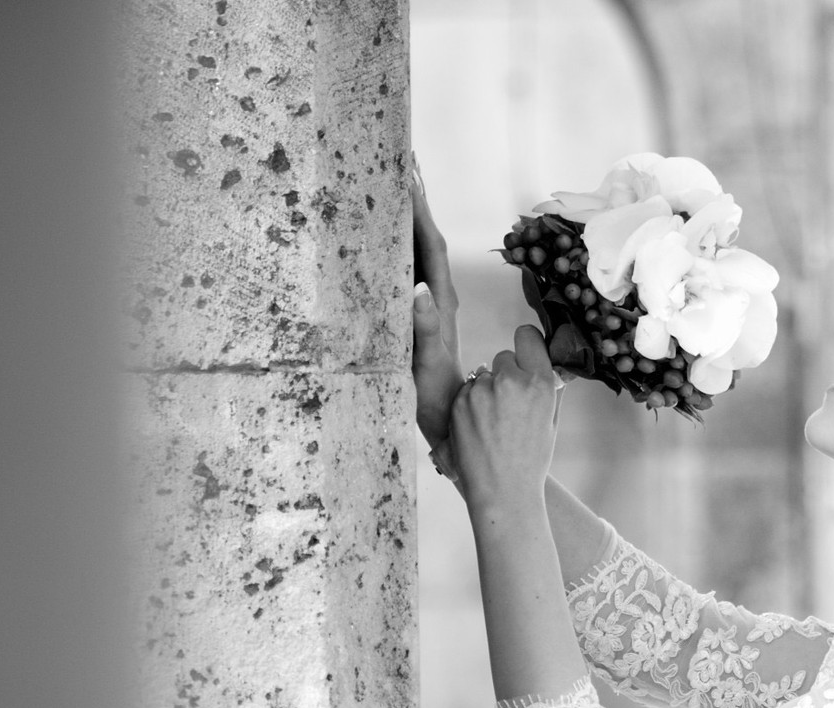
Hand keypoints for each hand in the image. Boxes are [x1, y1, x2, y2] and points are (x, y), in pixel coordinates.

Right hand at [410, 158, 460, 451]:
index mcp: (440, 301)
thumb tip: (418, 290)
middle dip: (414, 201)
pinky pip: (408, 271)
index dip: (419, 210)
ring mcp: (429, 306)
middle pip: (424, 238)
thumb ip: (425, 328)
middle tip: (399, 161)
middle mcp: (437, 298)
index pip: (429, 244)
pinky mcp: (419, 317)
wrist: (450, 421)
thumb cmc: (438, 397)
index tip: (406, 173)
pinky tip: (383, 237)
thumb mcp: (428, 362)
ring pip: (416, 252)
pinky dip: (398, 247)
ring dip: (407, 219)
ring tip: (392, 185)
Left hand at [450, 326, 561, 512]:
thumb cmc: (531, 459)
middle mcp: (511, 382)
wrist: (503, 491)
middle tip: (508, 406)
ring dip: (485, 391)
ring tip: (492, 424)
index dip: (525, 344)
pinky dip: (468, 405)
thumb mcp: (551, 421)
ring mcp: (482, 391)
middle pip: (503, 357)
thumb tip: (558, 365)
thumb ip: (552, 388)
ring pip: (482, 376)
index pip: (527, 336)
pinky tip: (478, 429)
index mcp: (540, 383)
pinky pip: (465, 392)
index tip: (523, 356)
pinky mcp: (460, 403)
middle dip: (504, 374)